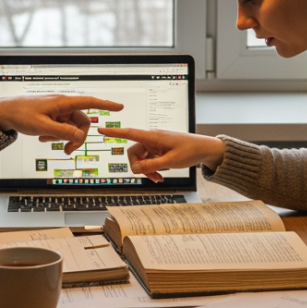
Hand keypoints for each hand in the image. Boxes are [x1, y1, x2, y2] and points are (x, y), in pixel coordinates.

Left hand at [0, 94, 123, 153]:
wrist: (5, 113)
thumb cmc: (22, 114)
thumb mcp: (42, 126)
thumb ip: (62, 131)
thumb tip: (80, 135)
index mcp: (62, 102)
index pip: (89, 102)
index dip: (106, 105)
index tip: (119, 107)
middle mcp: (63, 105)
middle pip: (82, 122)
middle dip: (77, 137)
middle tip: (67, 150)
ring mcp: (58, 112)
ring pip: (72, 127)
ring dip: (64, 137)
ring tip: (47, 141)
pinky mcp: (52, 117)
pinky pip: (62, 128)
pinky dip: (56, 135)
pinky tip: (43, 138)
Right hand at [95, 127, 225, 181]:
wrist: (205, 149)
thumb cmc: (191, 150)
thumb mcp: (171, 161)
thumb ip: (152, 165)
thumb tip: (135, 169)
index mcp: (153, 137)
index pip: (130, 133)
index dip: (114, 132)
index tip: (101, 129)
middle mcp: (152, 139)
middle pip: (134, 152)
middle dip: (139, 166)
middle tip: (152, 177)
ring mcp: (155, 145)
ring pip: (141, 158)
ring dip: (147, 169)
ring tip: (159, 178)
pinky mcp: (159, 150)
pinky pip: (149, 160)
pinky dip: (153, 168)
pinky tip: (161, 174)